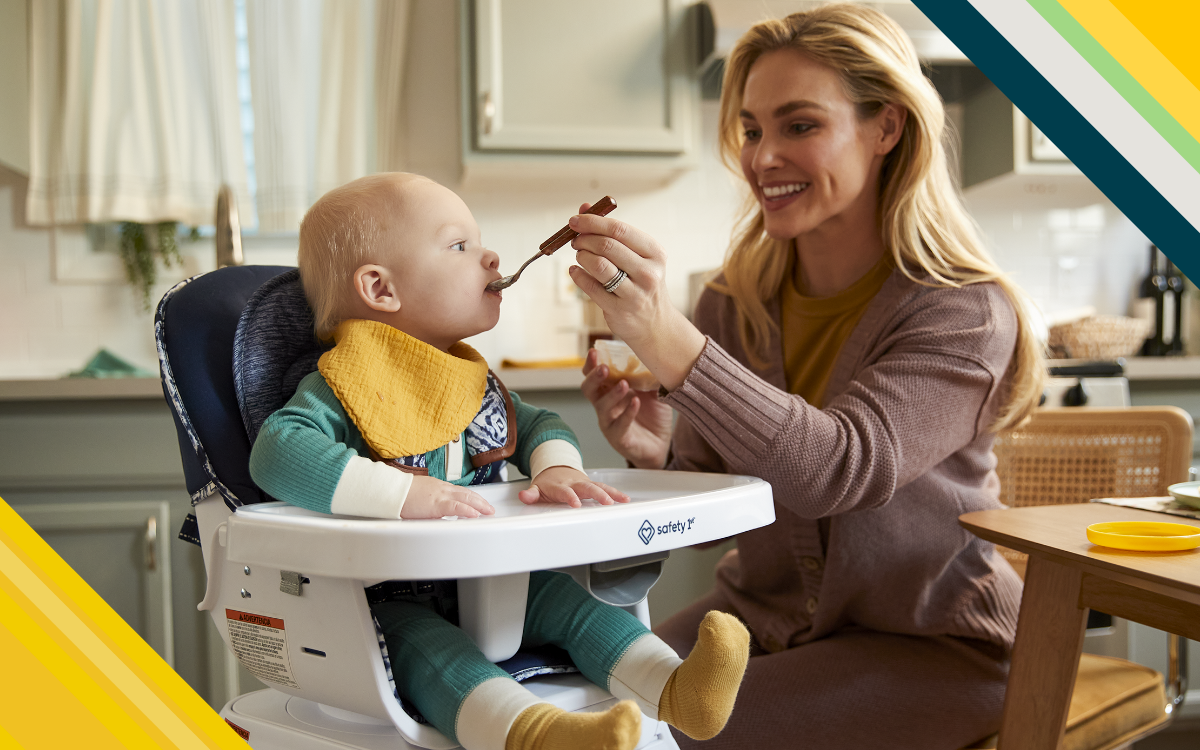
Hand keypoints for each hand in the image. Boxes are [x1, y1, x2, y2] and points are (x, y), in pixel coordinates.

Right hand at [401, 475, 494, 518]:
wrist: (392, 491)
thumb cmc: (401, 494)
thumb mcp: (420, 496)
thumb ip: (430, 502)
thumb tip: (435, 511)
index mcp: (438, 487)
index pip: (460, 491)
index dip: (472, 497)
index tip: (480, 503)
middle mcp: (442, 489)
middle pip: (467, 493)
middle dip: (480, 501)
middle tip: (489, 508)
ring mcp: (440, 495)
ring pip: (465, 498)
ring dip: (479, 505)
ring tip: (488, 511)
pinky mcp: (436, 505)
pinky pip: (455, 507)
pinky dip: (467, 510)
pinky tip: (475, 514)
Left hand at [518, 465, 630, 506]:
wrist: (555, 468)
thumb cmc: (548, 483)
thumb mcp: (536, 488)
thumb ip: (531, 494)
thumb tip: (524, 496)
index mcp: (560, 485)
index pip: (565, 491)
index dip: (570, 497)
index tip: (575, 504)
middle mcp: (574, 483)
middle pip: (587, 488)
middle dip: (597, 495)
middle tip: (607, 502)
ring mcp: (585, 483)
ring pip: (599, 487)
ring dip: (611, 493)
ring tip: (622, 500)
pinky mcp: (593, 485)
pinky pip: (605, 488)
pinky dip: (615, 493)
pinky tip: (625, 500)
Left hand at [567, 204, 706, 391]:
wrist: (655, 324)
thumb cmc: (642, 283)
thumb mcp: (637, 256)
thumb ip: (612, 232)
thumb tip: (585, 207)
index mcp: (655, 253)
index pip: (620, 230)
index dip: (593, 222)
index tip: (575, 220)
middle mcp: (648, 272)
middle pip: (607, 246)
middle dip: (584, 239)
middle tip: (575, 241)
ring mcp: (635, 293)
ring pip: (599, 265)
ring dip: (582, 257)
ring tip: (580, 256)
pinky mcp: (620, 310)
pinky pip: (591, 287)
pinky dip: (578, 275)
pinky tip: (576, 271)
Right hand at [581, 348, 671, 468]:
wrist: (661, 443)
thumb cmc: (652, 415)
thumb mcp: (653, 391)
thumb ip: (649, 376)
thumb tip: (653, 356)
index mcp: (609, 391)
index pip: (592, 376)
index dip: (590, 364)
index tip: (594, 351)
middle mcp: (605, 406)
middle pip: (589, 390)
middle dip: (594, 378)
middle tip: (605, 368)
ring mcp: (609, 423)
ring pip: (602, 408)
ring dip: (612, 394)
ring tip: (625, 384)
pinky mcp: (619, 438)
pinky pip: (620, 425)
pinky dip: (628, 413)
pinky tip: (636, 402)